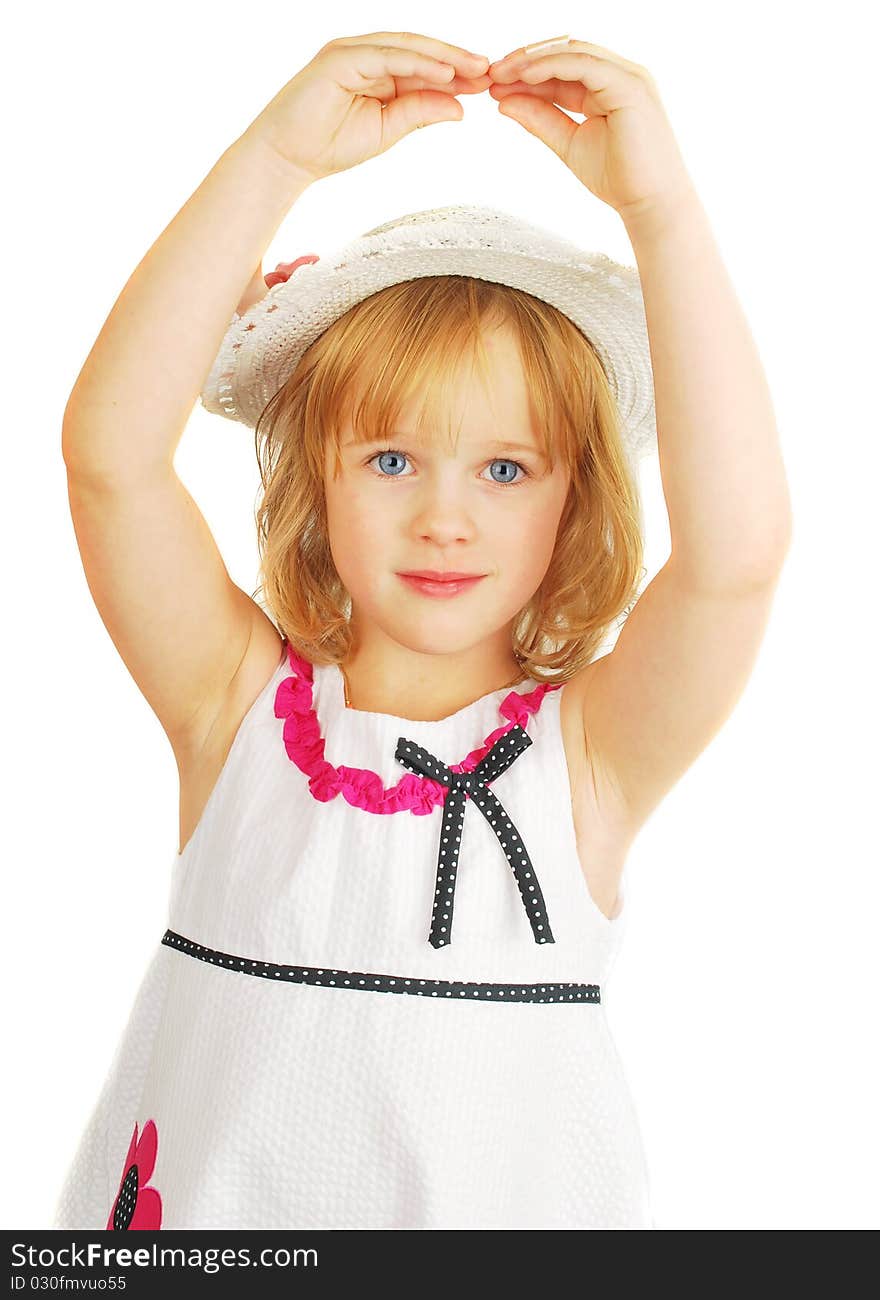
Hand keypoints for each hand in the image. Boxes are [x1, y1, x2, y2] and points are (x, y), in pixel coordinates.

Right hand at [244, 31, 490, 185]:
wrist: (287, 157)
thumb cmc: (329, 146)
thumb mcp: (386, 131)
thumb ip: (419, 114)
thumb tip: (460, 108)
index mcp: (377, 70)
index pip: (423, 65)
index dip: (456, 73)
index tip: (488, 83)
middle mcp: (366, 53)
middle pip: (420, 49)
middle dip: (456, 59)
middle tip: (491, 69)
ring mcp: (352, 51)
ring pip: (407, 47)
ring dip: (443, 56)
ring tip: (475, 68)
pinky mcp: (340, 57)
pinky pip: (387, 55)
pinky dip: (417, 62)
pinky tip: (444, 72)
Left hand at [488, 36, 694, 225]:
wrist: (651, 203)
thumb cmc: (619, 179)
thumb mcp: (568, 143)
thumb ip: (539, 119)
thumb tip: (504, 101)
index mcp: (607, 86)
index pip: (562, 67)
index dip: (527, 71)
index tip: (495, 82)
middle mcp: (619, 74)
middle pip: (565, 52)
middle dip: (525, 59)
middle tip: (491, 72)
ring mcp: (627, 76)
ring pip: (572, 52)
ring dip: (533, 60)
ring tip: (501, 73)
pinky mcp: (629, 86)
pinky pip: (584, 65)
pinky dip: (552, 66)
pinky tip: (525, 76)